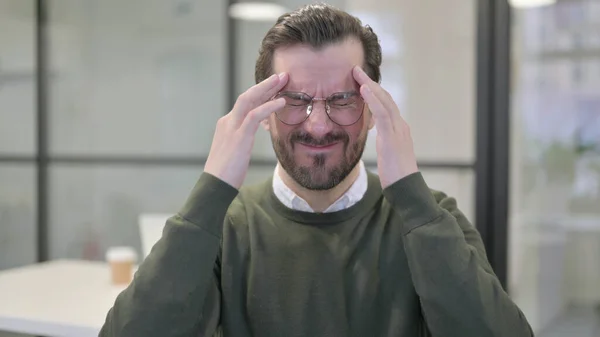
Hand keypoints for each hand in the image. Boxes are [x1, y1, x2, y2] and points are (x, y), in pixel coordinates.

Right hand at [204, 73, 287, 188]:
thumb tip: (254, 134)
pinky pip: (255, 115)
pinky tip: (281, 102)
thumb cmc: (226, 173)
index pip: (245, 103)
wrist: (215, 185)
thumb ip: (243, 139)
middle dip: (265, 84)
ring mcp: (232, 127)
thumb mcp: (236, 151)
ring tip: (282, 81)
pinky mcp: (238, 136)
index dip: (261, 93)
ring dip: (267, 88)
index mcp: (227, 124)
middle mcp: (228, 121)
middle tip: (281, 75)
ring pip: (249, 99)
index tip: (275, 87)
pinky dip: (268, 107)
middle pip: (248, 96)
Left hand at [353, 66, 418, 188]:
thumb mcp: (387, 154)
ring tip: (357, 74)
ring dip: (370, 85)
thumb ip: (382, 141)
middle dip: (371, 83)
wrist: (406, 189)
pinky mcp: (393, 137)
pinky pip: (382, 113)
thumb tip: (373, 133)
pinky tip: (363, 89)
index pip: (386, 105)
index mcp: (399, 130)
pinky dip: (373, 99)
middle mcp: (401, 126)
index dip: (374, 92)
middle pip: (386, 98)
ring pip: (385, 101)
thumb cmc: (395, 176)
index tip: (361, 81)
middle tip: (356, 70)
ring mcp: (398, 130)